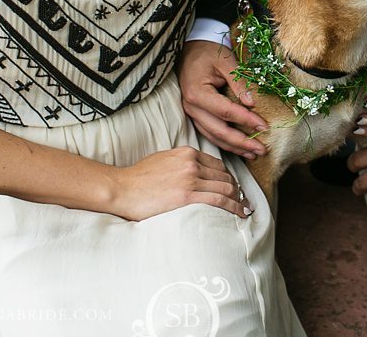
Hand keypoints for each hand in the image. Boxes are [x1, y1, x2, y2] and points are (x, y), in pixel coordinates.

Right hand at [110, 146, 251, 220]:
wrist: (122, 189)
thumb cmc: (137, 178)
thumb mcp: (163, 160)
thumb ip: (181, 163)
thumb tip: (194, 172)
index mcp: (187, 153)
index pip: (217, 165)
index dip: (229, 178)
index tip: (233, 187)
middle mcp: (192, 163)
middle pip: (225, 176)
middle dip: (237, 189)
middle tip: (242, 201)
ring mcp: (190, 179)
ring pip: (226, 188)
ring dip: (238, 200)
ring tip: (244, 209)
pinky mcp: (187, 196)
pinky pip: (219, 201)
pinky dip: (234, 207)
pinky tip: (240, 213)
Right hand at [176, 40, 268, 158]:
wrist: (190, 49)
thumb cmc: (208, 52)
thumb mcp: (226, 61)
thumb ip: (238, 82)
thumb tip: (252, 104)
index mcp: (197, 93)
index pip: (226, 112)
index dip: (246, 120)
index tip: (264, 126)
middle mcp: (191, 107)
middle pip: (219, 131)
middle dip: (242, 143)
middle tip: (262, 150)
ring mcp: (191, 113)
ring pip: (213, 137)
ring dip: (234, 147)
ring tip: (253, 153)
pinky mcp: (195, 115)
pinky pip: (209, 133)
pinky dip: (224, 143)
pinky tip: (238, 147)